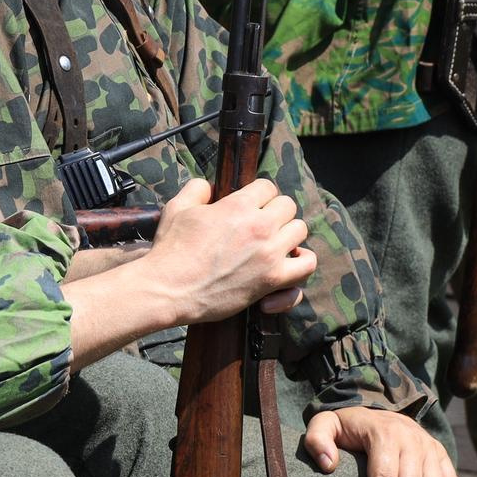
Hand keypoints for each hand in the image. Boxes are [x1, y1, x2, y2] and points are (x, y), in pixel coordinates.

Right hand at [147, 178, 315, 324]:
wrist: (169, 290)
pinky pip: (306, 266)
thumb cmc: (171, 250)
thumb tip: (210, 186)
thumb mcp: (177, 208)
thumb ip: (197, 189)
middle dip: (274, 211)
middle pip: (288, 205)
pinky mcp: (272, 281)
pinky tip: (288, 264)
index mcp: (238, 206)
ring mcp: (269, 255)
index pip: (268, 187)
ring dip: (288, 234)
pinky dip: (300, 263)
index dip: (258, 194)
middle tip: (260, 223)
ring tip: (274, 241)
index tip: (250, 205)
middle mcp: (260, 227)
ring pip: (300, 230)